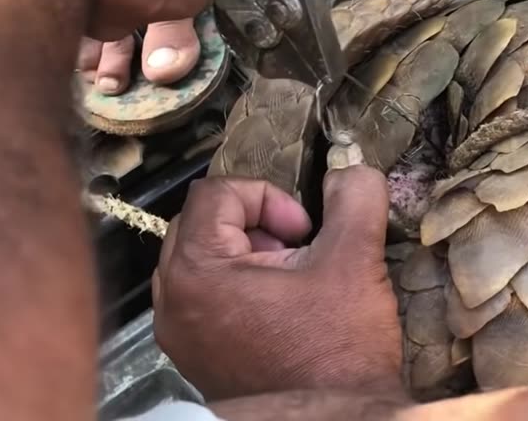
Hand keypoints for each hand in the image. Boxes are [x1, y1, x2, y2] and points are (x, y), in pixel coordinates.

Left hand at [153, 168, 402, 400]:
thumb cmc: (336, 351)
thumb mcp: (356, 261)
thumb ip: (354, 199)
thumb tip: (350, 169)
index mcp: (198, 272)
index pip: (216, 193)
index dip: (268, 197)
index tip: (305, 229)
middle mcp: (172, 303)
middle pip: (201, 222)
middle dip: (254, 223)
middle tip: (299, 247)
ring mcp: (178, 335)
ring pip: (200, 258)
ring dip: (245, 253)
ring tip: (291, 278)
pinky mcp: (192, 357)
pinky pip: (201, 296)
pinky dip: (236, 286)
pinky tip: (280, 309)